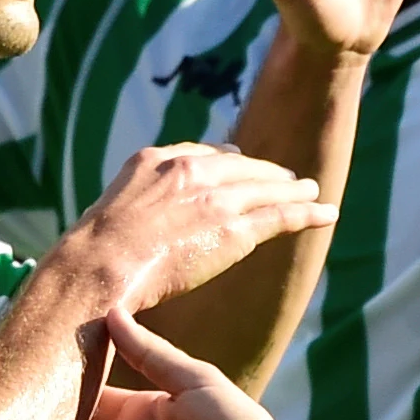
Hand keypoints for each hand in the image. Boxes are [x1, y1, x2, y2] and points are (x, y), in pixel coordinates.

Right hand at [56, 145, 338, 313]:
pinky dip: (307, 214)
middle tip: (287, 178)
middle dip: (267, 173)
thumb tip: (139, 223)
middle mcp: (189, 171)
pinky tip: (326, 213)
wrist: (100, 266)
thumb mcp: (108, 211)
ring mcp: (214, 198)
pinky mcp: (233, 229)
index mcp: (155, 161)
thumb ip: (134, 205)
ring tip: (314, 191)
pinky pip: (281, 216)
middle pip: (241, 166)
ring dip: (294, 191)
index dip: (226, 159)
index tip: (239, 160)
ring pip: (267, 189)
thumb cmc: (94, 254)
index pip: (202, 154)